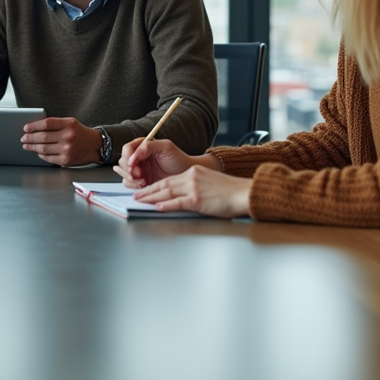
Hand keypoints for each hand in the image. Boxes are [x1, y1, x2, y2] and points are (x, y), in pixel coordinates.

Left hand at [21, 118, 100, 165]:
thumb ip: (56, 124)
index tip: (26, 128)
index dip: (34, 126)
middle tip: (23, 138)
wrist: (95, 146)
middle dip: (30, 138)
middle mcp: (68, 136)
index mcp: (69, 124)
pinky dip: (41, 155)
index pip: (47, 124)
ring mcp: (67, 149)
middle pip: (43, 137)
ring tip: (27, 145)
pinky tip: (38, 152)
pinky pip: (48, 158)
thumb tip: (35, 128)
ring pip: (43, 148)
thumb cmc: (80, 133)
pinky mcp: (66, 160)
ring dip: (32, 147)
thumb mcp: (70, 123)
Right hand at [115, 138, 200, 188]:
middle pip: (122, 161)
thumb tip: (134, 155)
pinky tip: (143, 185)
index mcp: (143, 146)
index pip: (127, 148)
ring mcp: (138, 170)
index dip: (128, 156)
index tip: (132, 164)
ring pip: (123, 173)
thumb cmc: (178, 159)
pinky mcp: (140, 181)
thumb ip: (149, 146)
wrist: (186, 175)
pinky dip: (133, 185)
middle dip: (128, 169)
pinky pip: (128, 183)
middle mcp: (138, 157)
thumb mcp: (166, 147)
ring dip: (130, 178)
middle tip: (138, 174)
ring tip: (142, 181)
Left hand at [131, 166, 251, 217]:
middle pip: (164, 184)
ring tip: (140, 201)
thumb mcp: (209, 181)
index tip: (145, 189)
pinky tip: (157, 207)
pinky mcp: (197, 199)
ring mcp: (193, 188)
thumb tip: (182, 195)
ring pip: (167, 192)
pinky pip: (177, 203)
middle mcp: (191, 177)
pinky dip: (166, 205)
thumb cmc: (230, 191)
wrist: (243, 193)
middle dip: (148, 191)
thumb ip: (194, 185)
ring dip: (151, 197)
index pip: (169, 179)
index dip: (155, 186)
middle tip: (136, 195)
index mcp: (193, 172)